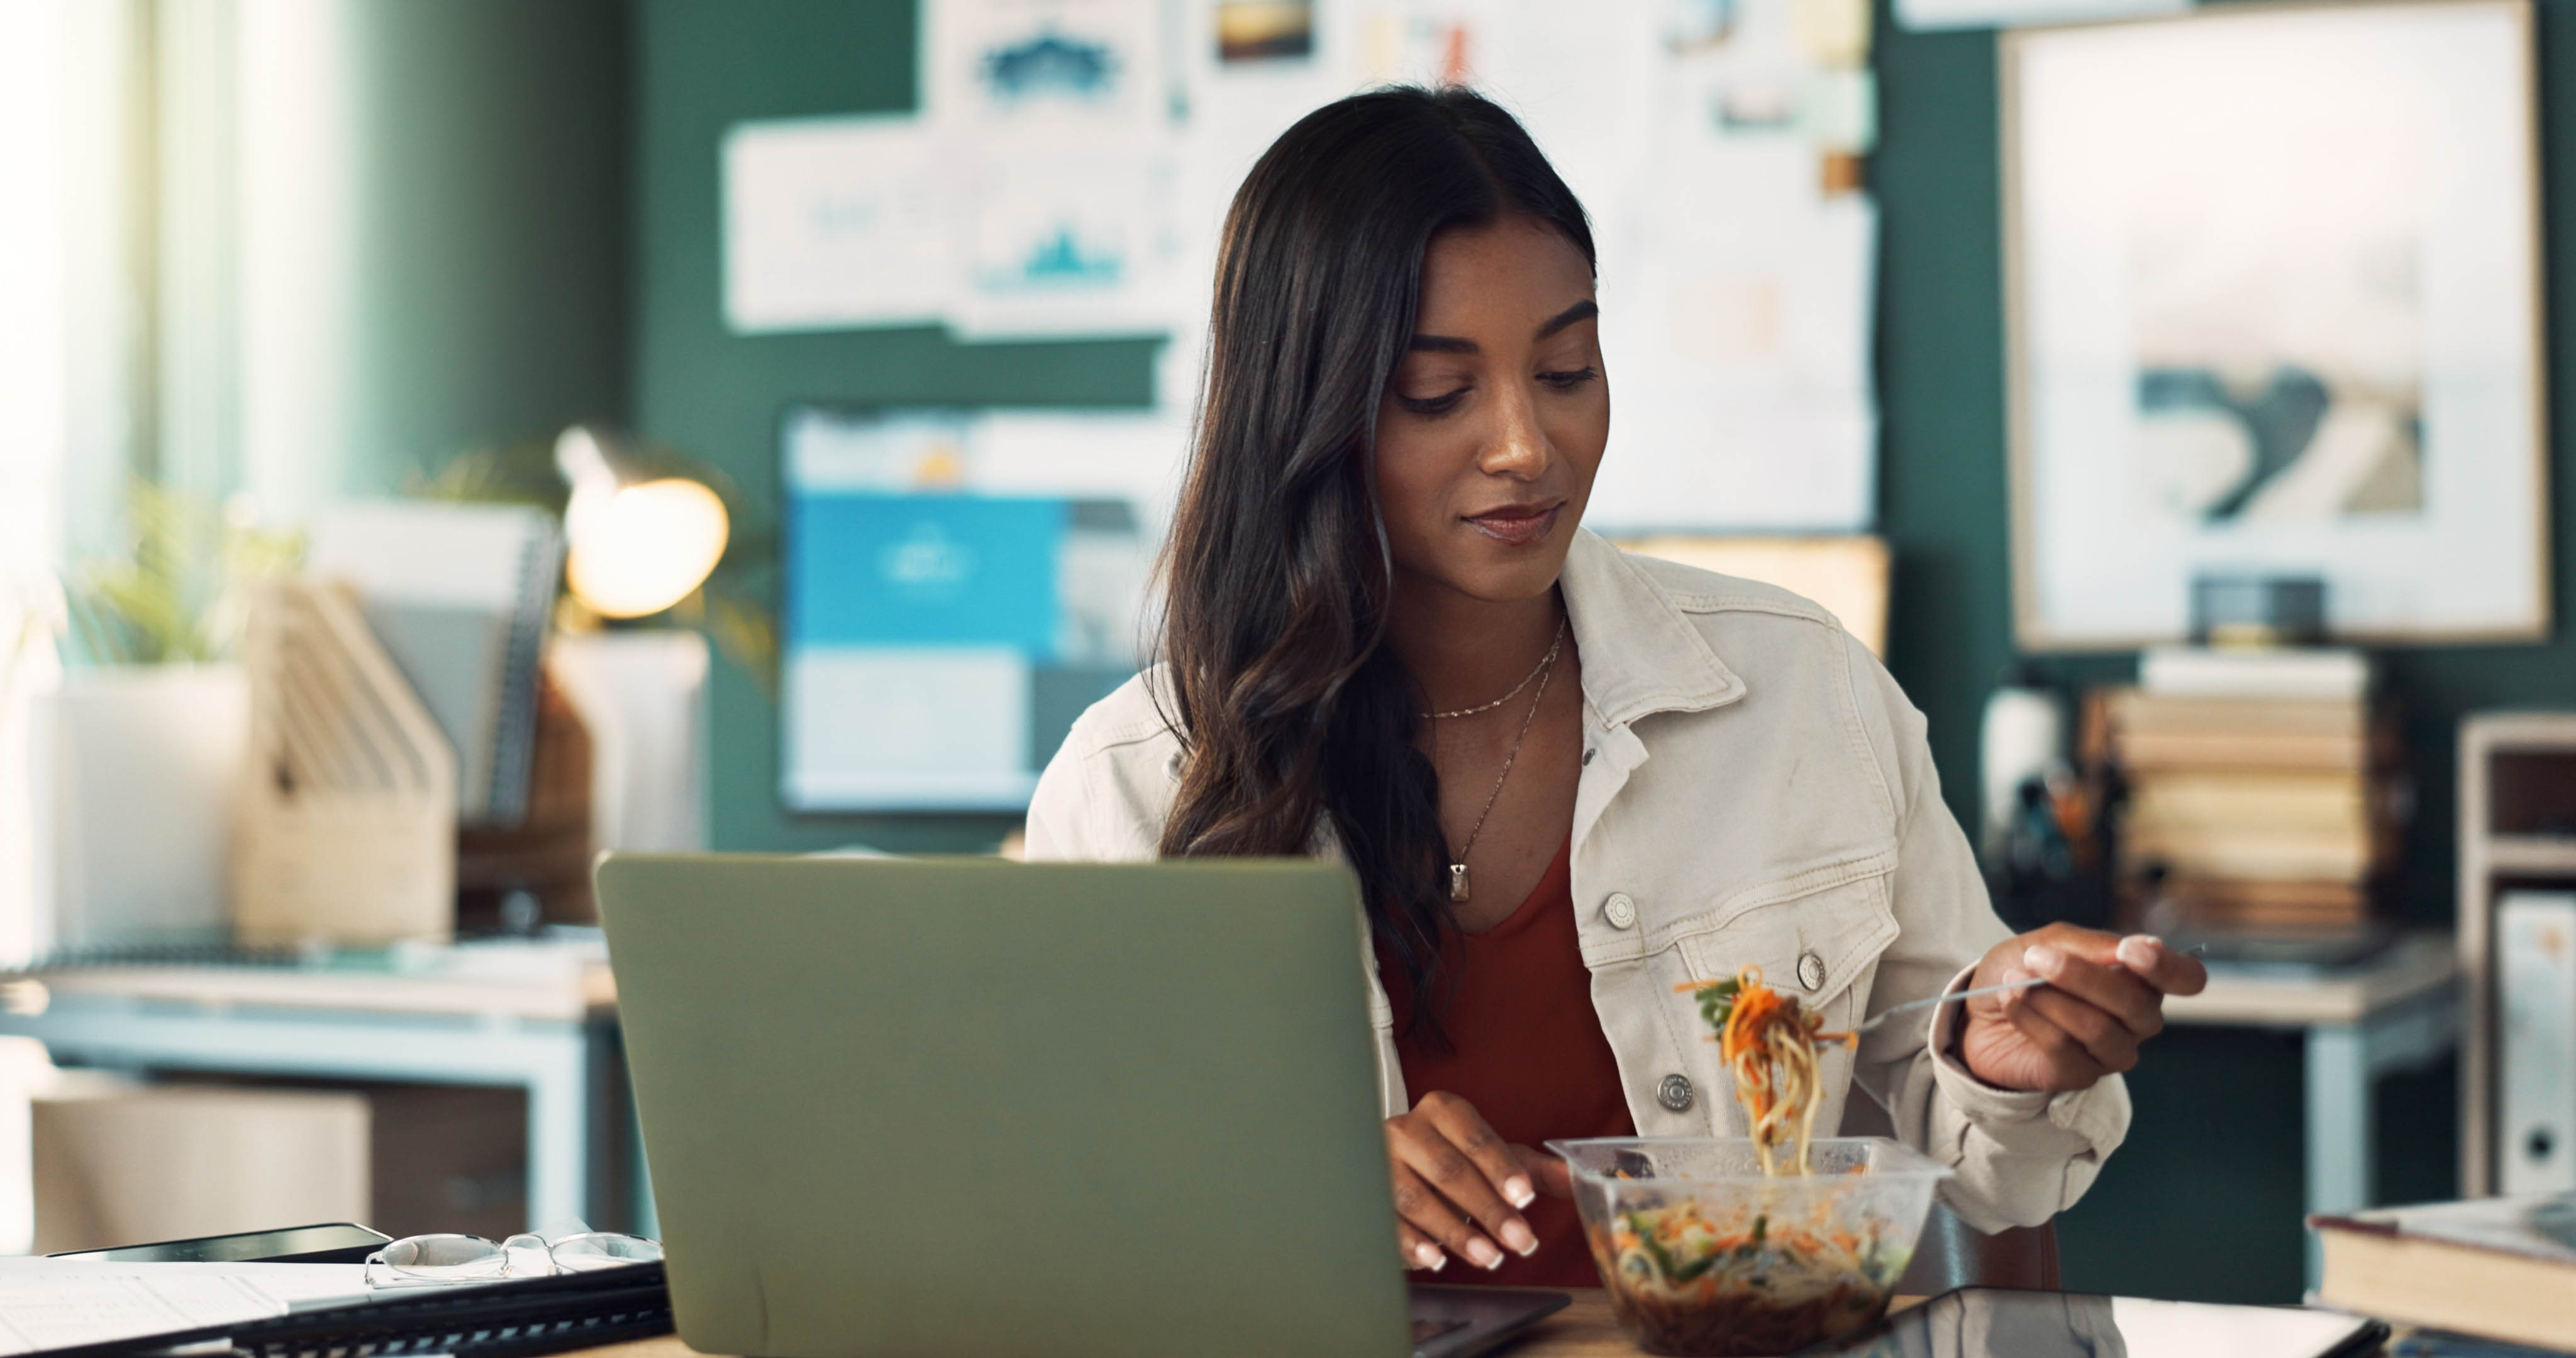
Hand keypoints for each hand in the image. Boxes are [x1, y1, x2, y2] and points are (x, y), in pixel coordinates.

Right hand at [1384, 1090, 1570, 1271]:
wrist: (1399, 1166)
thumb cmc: (1452, 1160)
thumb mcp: (1493, 1159)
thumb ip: (1533, 1169)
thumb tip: (1575, 1178)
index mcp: (1443, 1110)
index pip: (1475, 1137)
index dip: (1501, 1168)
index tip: (1525, 1197)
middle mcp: (1408, 1129)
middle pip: (1449, 1170)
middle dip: (1488, 1209)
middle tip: (1520, 1241)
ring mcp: (1382, 1161)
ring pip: (1417, 1197)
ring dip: (1455, 1232)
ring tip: (1489, 1257)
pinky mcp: (1366, 1194)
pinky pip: (1387, 1220)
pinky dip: (1412, 1242)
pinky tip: (1436, 1260)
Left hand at [1957, 924, 2207, 1092]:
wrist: (1978, 1010)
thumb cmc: (2022, 969)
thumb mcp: (2048, 941)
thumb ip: (2090, 945)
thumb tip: (2137, 945)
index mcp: (2141, 978)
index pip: (2187, 978)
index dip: (2168, 967)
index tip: (2130, 951)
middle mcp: (2137, 1019)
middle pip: (2138, 1005)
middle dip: (2083, 977)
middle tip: (2036, 957)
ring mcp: (2113, 1051)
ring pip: (2099, 1029)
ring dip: (2050, 999)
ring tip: (2013, 980)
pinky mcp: (2080, 1076)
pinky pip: (2065, 1049)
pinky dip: (2031, 1019)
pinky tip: (2011, 1001)